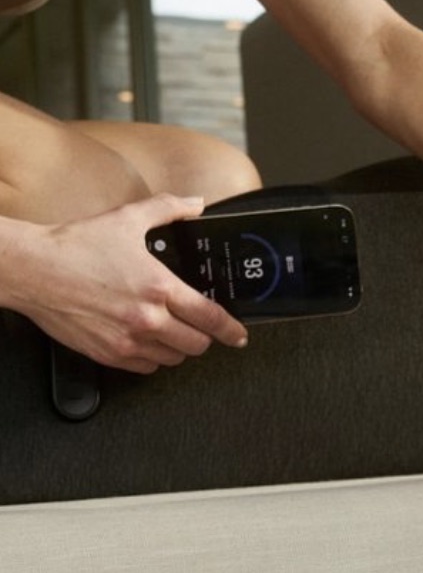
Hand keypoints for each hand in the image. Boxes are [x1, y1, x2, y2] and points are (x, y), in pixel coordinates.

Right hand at [3, 192, 249, 372]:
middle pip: (196, 345)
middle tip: (197, 327)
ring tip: (169, 331)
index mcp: (159, 287)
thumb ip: (168, 209)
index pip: (210, 318)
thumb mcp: (127, 219)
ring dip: (177, 348)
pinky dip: (151, 358)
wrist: (33, 270)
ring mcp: (128, 341)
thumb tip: (195, 203)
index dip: (231, 330)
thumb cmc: (74, 247)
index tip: (238, 335)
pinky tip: (145, 340)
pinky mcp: (108, 355)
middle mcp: (147, 319)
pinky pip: (146, 368)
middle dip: (202, 337)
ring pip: (172, 359)